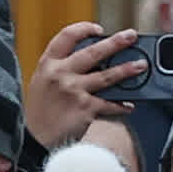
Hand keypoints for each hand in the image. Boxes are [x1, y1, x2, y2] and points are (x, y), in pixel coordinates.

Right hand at [25, 22, 141, 158]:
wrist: (31, 141)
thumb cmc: (38, 114)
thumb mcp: (41, 84)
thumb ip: (60, 70)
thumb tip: (91, 62)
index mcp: (47, 64)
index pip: (67, 36)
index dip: (84, 29)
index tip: (98, 30)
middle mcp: (60, 74)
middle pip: (93, 52)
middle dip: (116, 42)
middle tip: (131, 36)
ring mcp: (73, 90)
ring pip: (107, 75)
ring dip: (127, 69)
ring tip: (141, 65)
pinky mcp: (85, 108)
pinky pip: (109, 103)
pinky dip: (121, 105)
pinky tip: (129, 105)